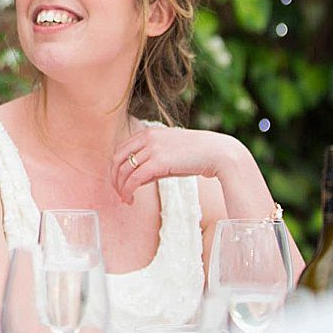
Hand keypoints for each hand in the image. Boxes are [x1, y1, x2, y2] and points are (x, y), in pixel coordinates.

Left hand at [110, 126, 246, 204]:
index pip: (121, 149)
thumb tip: (135, 180)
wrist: (217, 153)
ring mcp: (152, 148)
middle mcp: (147, 137)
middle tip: (118, 193)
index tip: (119, 182)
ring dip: (120, 187)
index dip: (116, 167)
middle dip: (114, 178)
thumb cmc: (196, 156)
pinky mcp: (158, 162)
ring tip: (125, 199)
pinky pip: (134, 178)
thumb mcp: (169, 155)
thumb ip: (151, 163)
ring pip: (124, 170)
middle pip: (117, 159)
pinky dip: (128, 190)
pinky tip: (130, 199)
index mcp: (148, 132)